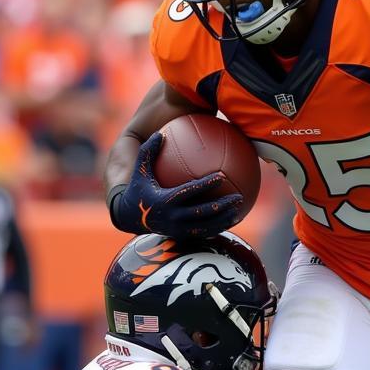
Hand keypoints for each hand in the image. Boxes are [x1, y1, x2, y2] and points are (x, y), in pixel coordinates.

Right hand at [110, 133, 243, 238]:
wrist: (129, 218)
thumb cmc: (137, 189)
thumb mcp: (140, 170)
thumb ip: (148, 151)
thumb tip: (161, 133)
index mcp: (165, 200)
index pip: (189, 191)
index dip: (206, 184)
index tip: (221, 176)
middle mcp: (173, 217)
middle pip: (203, 212)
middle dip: (222, 205)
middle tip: (238, 197)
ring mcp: (179, 229)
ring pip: (206, 226)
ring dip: (224, 219)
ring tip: (240, 210)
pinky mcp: (182, 236)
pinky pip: (204, 233)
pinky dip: (219, 227)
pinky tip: (232, 219)